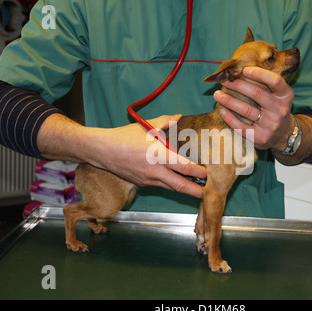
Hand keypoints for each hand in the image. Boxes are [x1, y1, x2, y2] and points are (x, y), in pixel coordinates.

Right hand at [91, 115, 205, 197]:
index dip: (200, 172)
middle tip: (208, 193)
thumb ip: (166, 121)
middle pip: (181, 186)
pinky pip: (160, 185)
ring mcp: (148, 180)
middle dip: (196, 192)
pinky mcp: (142, 184)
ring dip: (184, 188)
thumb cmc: (124, 136)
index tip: (209, 173)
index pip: (185, 167)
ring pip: (171, 188)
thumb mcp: (146, 126)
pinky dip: (169, 183)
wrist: (103, 150)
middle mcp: (156, 171)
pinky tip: (175, 179)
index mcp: (160, 156)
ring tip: (196, 187)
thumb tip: (179, 116)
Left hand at [214, 67, 294, 151]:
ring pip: (246, 110)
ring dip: (229, 101)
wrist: (283, 134)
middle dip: (238, 85)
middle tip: (224, 80)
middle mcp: (280, 110)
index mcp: (286, 95)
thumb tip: (239, 70)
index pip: (275, 81)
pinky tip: (223, 111)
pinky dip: (230, 118)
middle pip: (257, 94)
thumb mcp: (277, 95)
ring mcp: (271, 125)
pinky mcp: (261, 137)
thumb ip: (265, 84)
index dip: (259, 74)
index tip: (244, 70)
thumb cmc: (274, 108)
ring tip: (217, 95)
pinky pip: (242, 127)